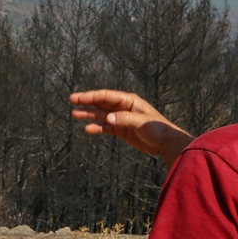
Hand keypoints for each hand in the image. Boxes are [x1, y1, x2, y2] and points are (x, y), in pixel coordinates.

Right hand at [70, 90, 191, 167]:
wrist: (166, 143)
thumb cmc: (157, 129)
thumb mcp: (141, 122)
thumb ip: (124, 119)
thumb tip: (107, 118)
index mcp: (129, 101)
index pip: (106, 96)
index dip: (91, 96)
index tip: (78, 98)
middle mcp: (123, 107)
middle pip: (101, 103)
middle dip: (86, 102)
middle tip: (71, 101)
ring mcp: (121, 118)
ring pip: (101, 115)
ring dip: (88, 114)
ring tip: (74, 114)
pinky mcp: (121, 130)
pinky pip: (106, 127)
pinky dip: (97, 128)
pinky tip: (87, 129)